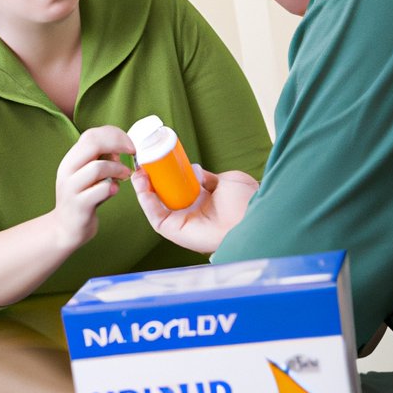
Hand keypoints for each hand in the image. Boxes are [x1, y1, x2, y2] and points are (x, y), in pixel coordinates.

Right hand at [53, 126, 134, 249]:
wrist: (65, 228)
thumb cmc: (84, 198)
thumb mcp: (89, 175)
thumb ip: (102, 159)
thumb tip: (122, 146)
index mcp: (71, 159)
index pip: (91, 134)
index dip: (114, 134)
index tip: (130, 144)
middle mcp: (68, 171)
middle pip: (93, 143)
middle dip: (118, 144)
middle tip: (133, 153)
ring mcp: (71, 188)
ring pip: (97, 167)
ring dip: (117, 168)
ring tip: (125, 174)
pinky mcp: (79, 206)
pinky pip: (100, 191)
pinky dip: (112, 188)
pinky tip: (114, 191)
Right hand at [131, 165, 258, 253]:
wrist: (253, 218)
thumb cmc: (246, 202)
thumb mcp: (226, 181)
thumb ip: (208, 177)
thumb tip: (195, 171)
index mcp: (203, 201)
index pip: (177, 188)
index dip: (165, 176)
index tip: (157, 161)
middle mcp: (190, 212)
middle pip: (162, 197)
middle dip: (150, 181)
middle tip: (143, 165)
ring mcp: (182, 222)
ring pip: (155, 207)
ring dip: (143, 190)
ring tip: (139, 173)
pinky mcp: (175, 232)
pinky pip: (156, 217)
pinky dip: (147, 203)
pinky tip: (143, 188)